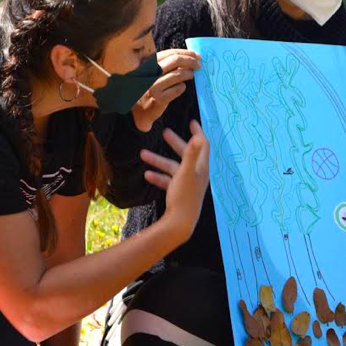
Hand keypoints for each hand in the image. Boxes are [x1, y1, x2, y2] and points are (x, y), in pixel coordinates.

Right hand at [131, 49, 201, 131]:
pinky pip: (178, 89)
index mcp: (146, 64)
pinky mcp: (159, 98)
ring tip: (191, 75)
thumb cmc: (148, 89)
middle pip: (175, 60)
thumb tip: (188, 57)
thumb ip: (165, 65)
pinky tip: (181, 87)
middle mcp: (148, 73)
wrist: (139, 111)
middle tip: (199, 65)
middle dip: (191, 61)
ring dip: (189, 74)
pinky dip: (183, 87)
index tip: (196, 55)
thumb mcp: (151, 73)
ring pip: (178, 74)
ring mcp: (153, 86)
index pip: (169, 53)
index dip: (185, 53)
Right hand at [139, 120, 210, 240]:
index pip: (203, 145)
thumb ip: (190, 154)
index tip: (191, 122)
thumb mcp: (185, 173)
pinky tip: (146, 175)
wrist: (180, 224)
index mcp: (201, 167)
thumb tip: (198, 136)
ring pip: (173, 167)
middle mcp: (197, 174)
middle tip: (165, 132)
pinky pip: (168, 181)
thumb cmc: (184, 197)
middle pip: (187, 154)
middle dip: (175, 143)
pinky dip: (158, 176)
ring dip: (158, 160)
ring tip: (142, 154)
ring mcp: (188, 184)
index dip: (198, 132)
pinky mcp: (179, 193)